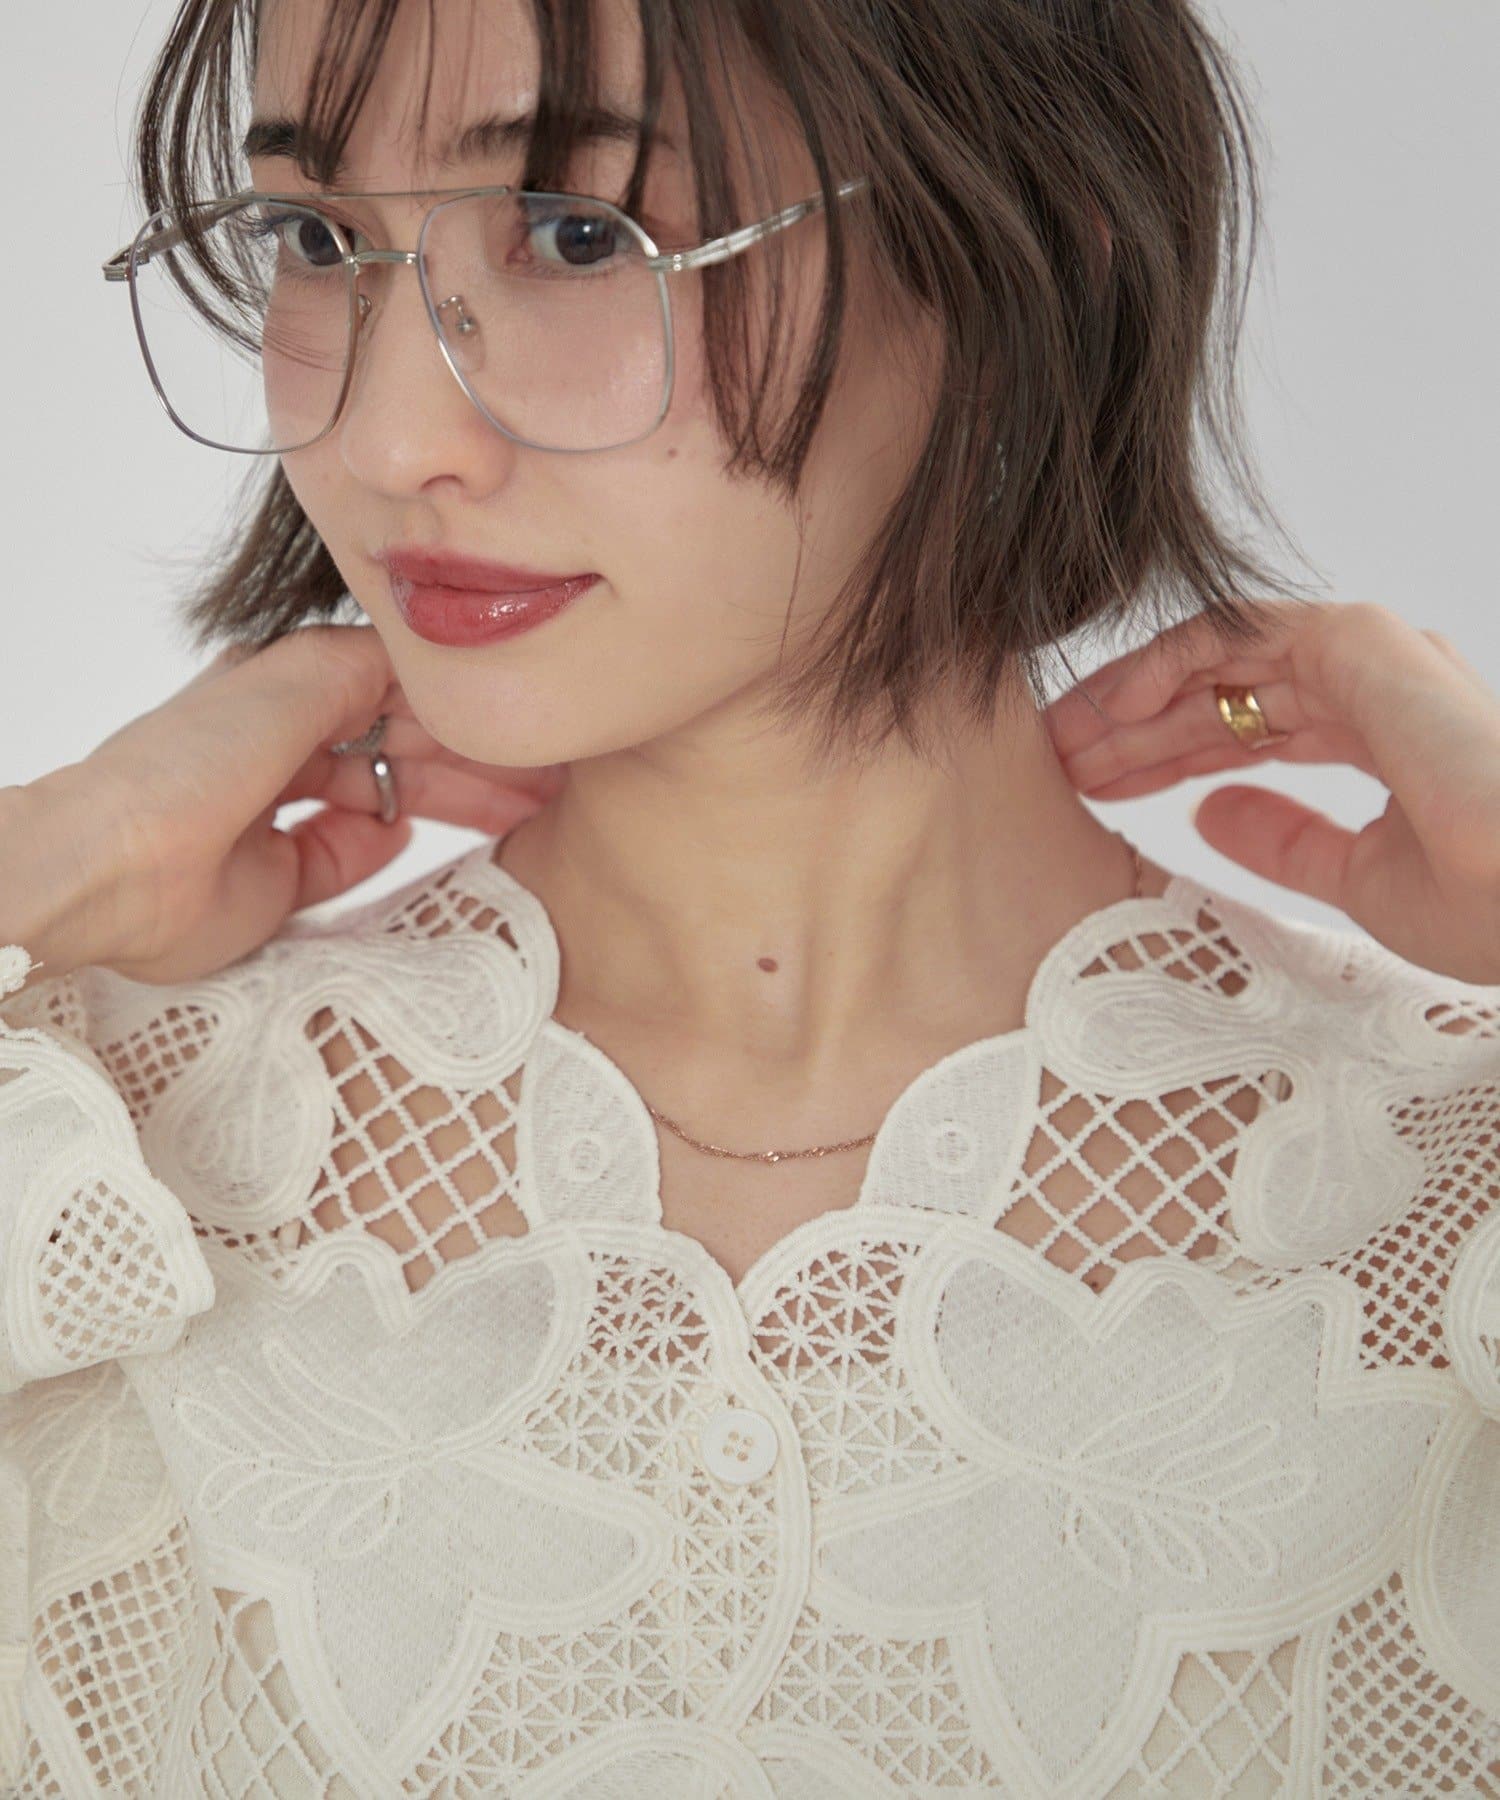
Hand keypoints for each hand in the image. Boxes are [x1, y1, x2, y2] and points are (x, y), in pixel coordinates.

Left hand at [5, 624, 559, 984]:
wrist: (120, 869)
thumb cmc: (185, 769)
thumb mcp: (290, 683)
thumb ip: (364, 665)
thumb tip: (422, 662)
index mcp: (285, 689)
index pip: (395, 689)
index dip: (462, 704)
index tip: (521, 717)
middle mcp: (285, 746)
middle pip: (402, 747)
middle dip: (474, 759)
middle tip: (547, 778)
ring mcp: (283, 814)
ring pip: (387, 800)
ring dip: (450, 804)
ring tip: (520, 814)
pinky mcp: (280, 879)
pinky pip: (351, 858)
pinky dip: (381, 848)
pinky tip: (409, 838)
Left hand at [1042, 600, 1499, 983]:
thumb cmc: (1486, 906)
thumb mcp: (1355, 878)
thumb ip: (1286, 841)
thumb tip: (1210, 812)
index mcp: (1379, 735)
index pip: (1250, 731)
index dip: (1168, 758)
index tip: (1098, 791)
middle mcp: (1373, 686)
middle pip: (1224, 695)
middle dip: (1137, 728)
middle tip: (1059, 762)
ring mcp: (1369, 657)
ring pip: (1220, 657)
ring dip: (1137, 696)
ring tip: (1064, 741)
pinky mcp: (1361, 641)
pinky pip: (1236, 634)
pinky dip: (1167, 663)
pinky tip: (1112, 706)